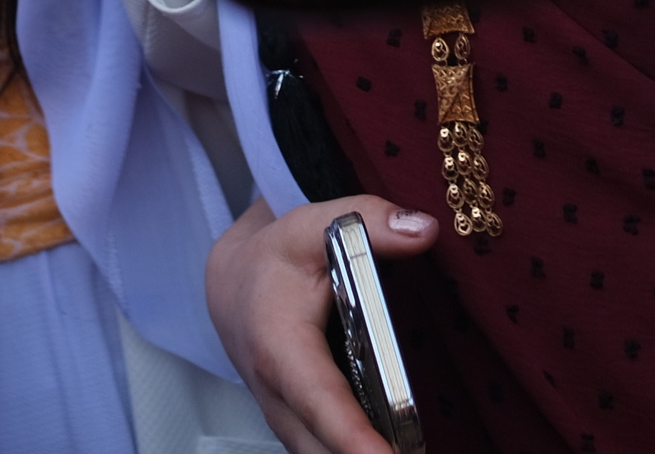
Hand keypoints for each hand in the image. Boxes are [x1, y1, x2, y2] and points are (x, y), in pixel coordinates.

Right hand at [206, 194, 440, 453]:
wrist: (231, 282)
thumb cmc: (271, 259)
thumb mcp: (312, 226)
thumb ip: (368, 223)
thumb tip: (423, 231)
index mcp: (280, 348)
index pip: (321, 401)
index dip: (354, 437)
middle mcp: (277, 394)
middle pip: (323, 447)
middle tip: (417, 453)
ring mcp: (283, 416)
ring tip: (410, 451)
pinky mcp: (294, 424)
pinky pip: (322, 450)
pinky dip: (350, 451)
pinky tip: (391, 447)